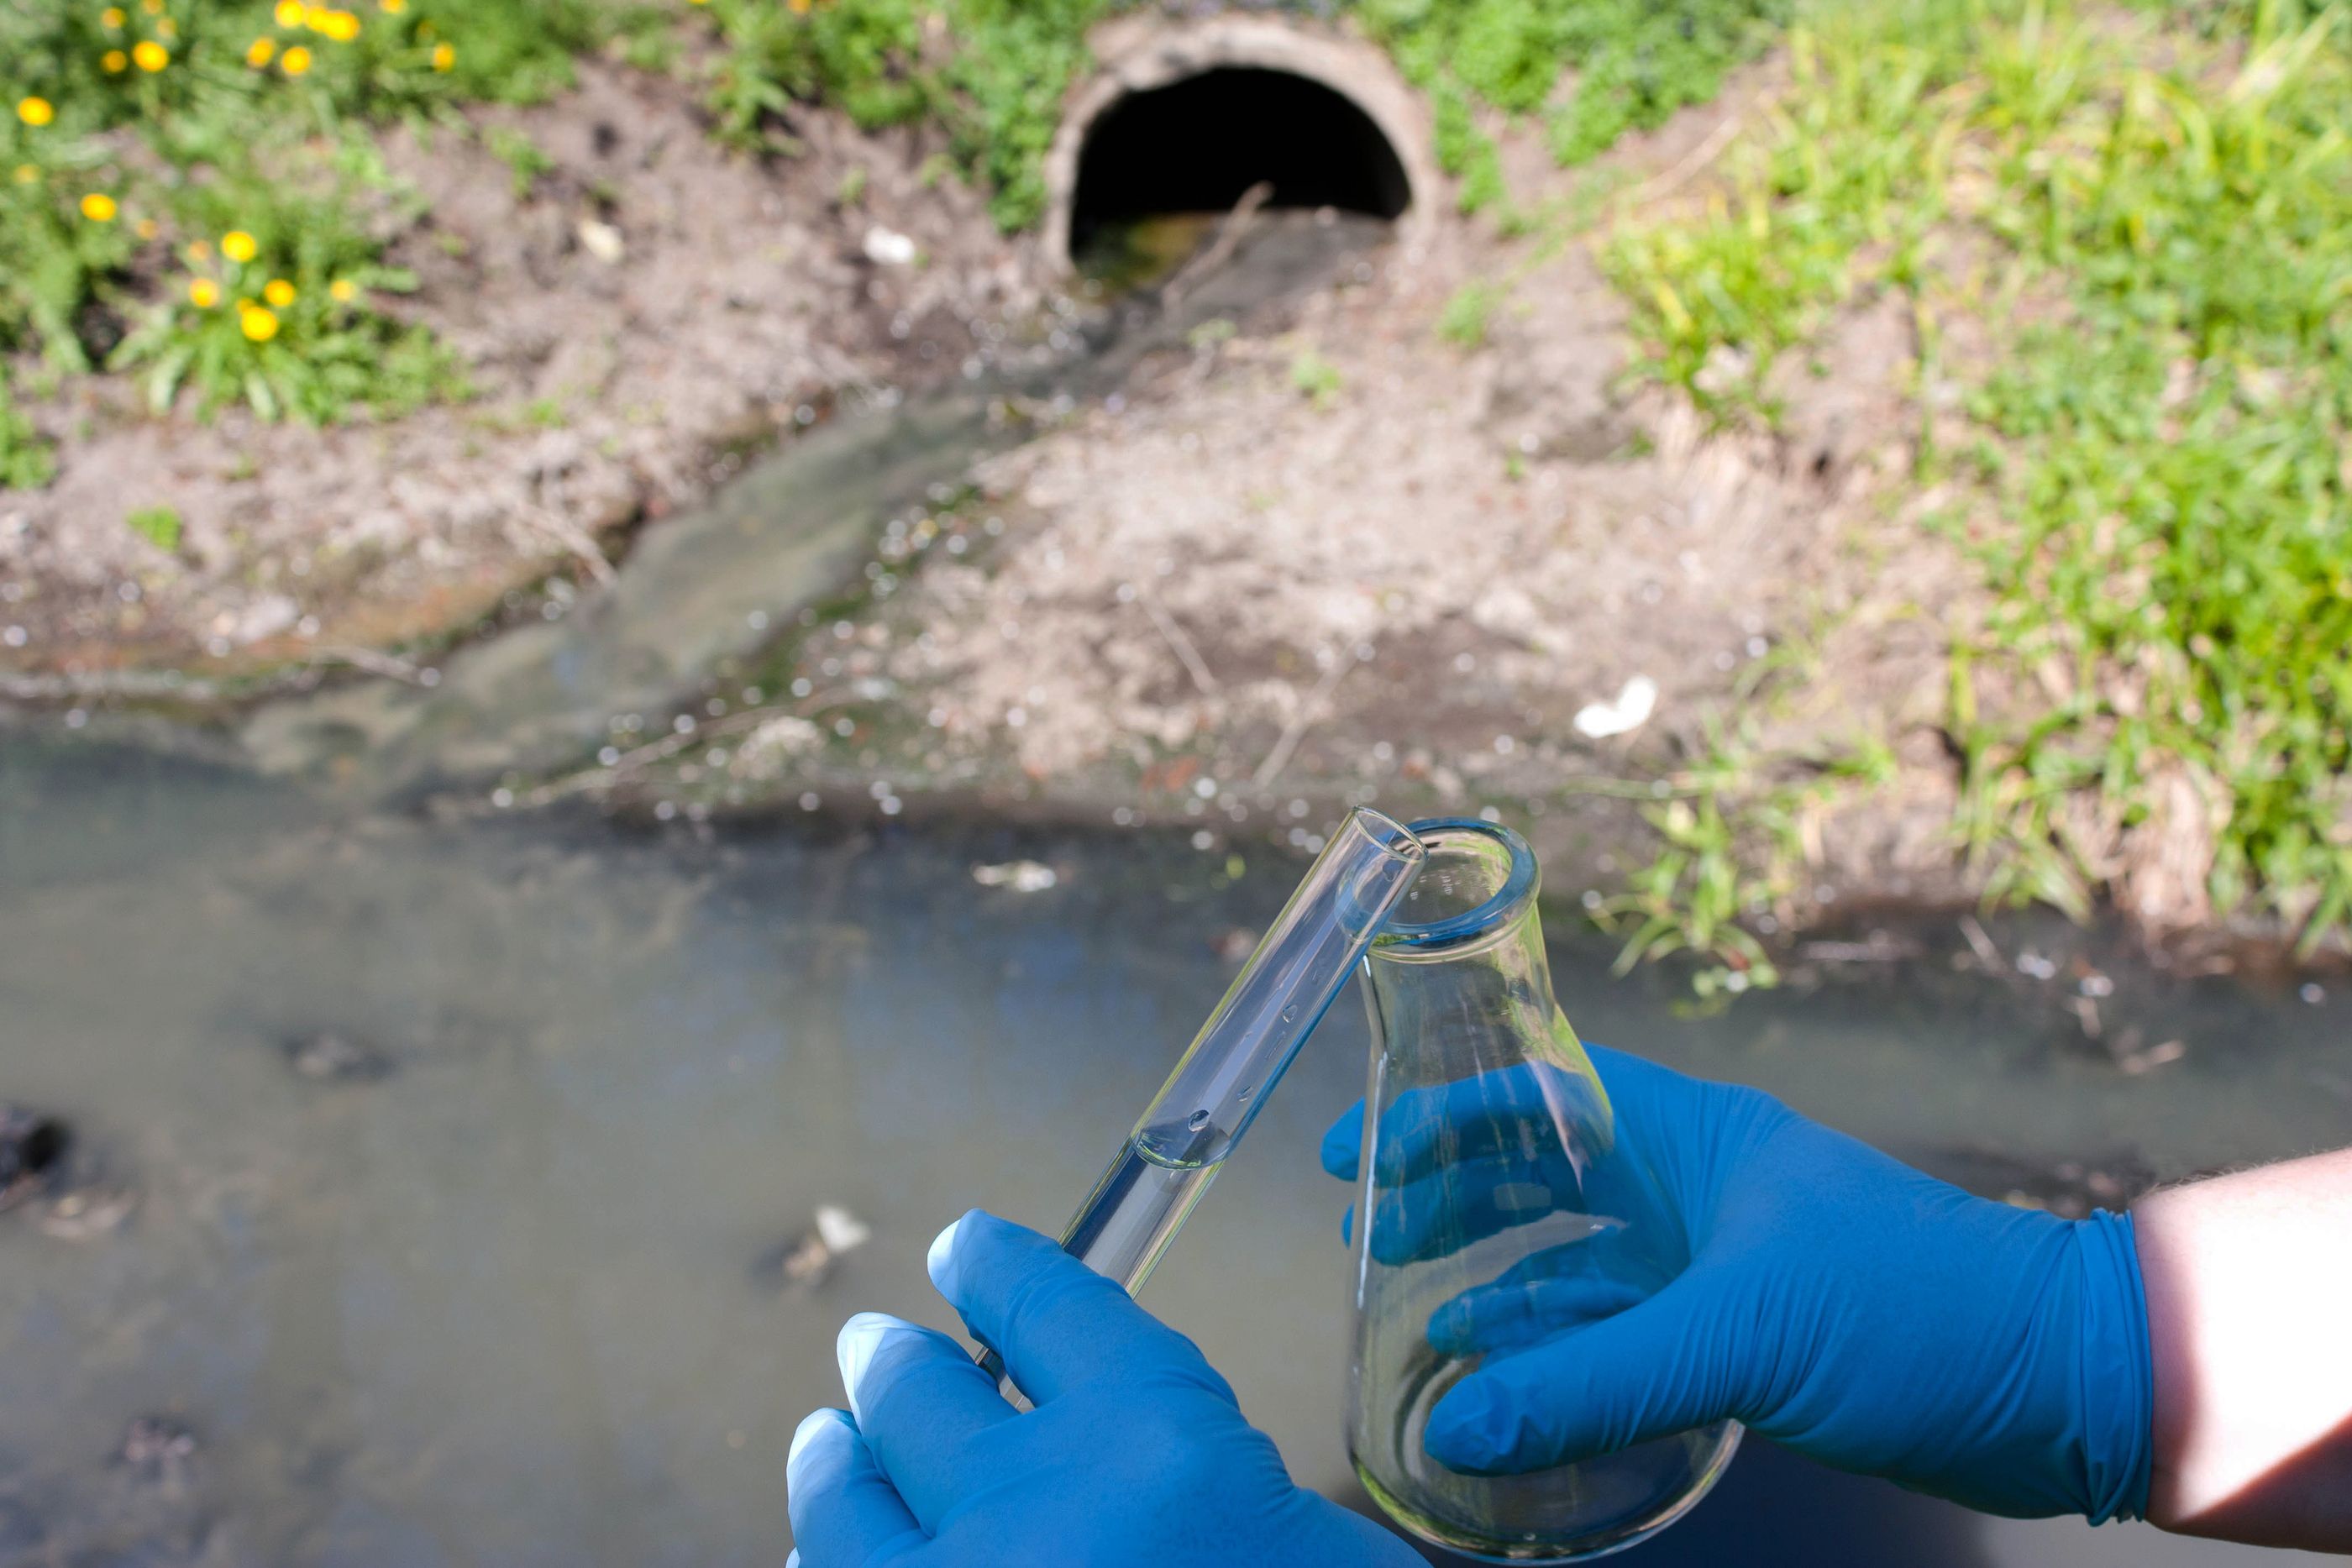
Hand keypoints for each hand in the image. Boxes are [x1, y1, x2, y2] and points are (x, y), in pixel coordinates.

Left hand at [787, 1210, 1420, 1567]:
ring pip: (841, 1501)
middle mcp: (1033, 1514)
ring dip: (835, 1462)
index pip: (1052, 1307)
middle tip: (874, 1347)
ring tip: (827, 1444)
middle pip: (919, 1393)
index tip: (965, 1245)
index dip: (998, 1266)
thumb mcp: (1312, 1556)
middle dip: (893, 1363)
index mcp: (1162, 1452)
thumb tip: (1125, 1479)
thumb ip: (1204, 1494)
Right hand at [1321, 1045, 2153, 1521]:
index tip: (1361, 1149)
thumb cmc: (1916, 1311)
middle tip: (1367, 1231)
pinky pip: (1619, 1331)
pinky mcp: (1743, 1337)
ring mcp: (1718, 1263)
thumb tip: (1456, 1423)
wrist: (2065, 1386)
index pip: (1541, 1093)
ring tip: (1414, 1311)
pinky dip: (1558, 1350)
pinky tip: (1506, 1382)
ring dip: (1497, 1280)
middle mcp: (1695, 1186)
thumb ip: (1594, 1378)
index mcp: (1693, 1135)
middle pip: (1544, 1172)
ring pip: (1576, 1258)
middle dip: (1453, 1196)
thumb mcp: (1742, 1334)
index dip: (1445, 1114)